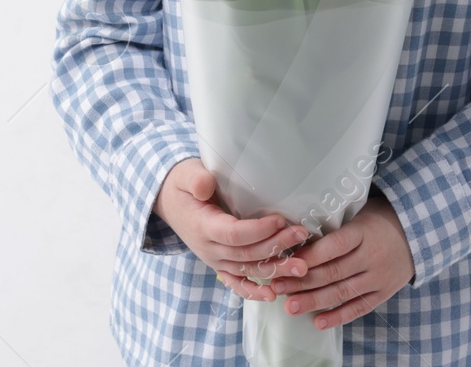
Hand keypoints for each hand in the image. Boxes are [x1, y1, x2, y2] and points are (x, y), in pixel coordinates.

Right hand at [154, 158, 310, 289]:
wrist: (168, 203)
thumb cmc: (182, 185)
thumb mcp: (185, 175)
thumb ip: (195, 180)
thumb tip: (205, 186)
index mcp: (203, 227)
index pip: (234, 234)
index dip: (258, 231)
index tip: (280, 220)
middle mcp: (209, 249)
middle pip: (246, 254)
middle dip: (276, 246)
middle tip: (301, 235)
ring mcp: (215, 260)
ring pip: (247, 270)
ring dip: (275, 270)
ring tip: (302, 266)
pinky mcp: (220, 265)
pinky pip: (236, 284)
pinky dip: (253, 291)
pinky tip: (273, 294)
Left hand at [221, 190, 414, 330]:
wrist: (418, 233)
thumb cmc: (379, 219)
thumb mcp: (360, 213)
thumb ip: (334, 224)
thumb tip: (297, 233)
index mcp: (363, 232)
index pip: (335, 245)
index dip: (311, 255)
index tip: (288, 261)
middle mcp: (371, 257)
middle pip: (333, 272)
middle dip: (302, 281)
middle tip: (276, 286)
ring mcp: (378, 277)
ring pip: (342, 292)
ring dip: (313, 301)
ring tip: (289, 306)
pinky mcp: (383, 293)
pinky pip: (358, 308)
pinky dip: (337, 316)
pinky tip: (317, 322)